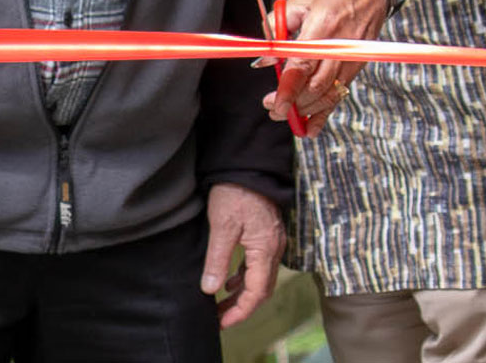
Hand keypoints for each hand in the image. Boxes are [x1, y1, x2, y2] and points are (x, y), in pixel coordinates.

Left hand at [200, 182, 283, 327]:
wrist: (247, 164)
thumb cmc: (235, 192)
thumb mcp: (222, 226)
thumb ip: (218, 259)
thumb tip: (210, 289)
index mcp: (266, 249)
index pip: (257, 292)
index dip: (241, 311)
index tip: (223, 322)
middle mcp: (274, 248)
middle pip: (262, 289)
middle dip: (241, 306)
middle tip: (220, 317)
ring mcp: (272, 241)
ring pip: (260, 277)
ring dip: (242, 292)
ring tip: (221, 303)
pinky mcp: (266, 233)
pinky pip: (259, 263)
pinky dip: (245, 276)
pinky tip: (230, 278)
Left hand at [259, 0, 385, 131]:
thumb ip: (277, 29)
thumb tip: (263, 59)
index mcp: (322, 25)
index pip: (302, 66)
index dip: (286, 88)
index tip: (271, 103)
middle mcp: (339, 45)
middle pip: (315, 85)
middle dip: (292, 103)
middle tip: (272, 109)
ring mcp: (351, 57)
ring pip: (328, 94)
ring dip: (306, 110)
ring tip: (286, 116)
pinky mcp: (358, 63)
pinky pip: (340, 93)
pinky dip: (325, 112)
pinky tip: (311, 127)